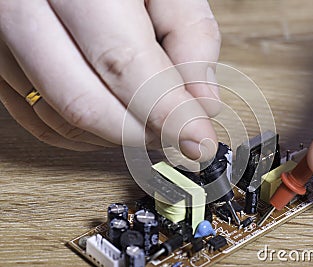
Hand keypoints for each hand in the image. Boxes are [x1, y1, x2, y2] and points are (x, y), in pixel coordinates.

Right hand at [0, 0, 220, 159]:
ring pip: (61, 119)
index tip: (198, 140)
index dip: (165, 111)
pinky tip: (115, 125)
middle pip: (83, 102)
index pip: (122, 63)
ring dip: (116, 137)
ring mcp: (3, 43)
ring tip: (151, 126)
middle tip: (176, 136)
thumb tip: (204, 101)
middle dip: (140, 133)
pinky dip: (85, 136)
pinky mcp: (0, 67)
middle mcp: (24, 11)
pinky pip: (39, 122)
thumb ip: (192, 36)